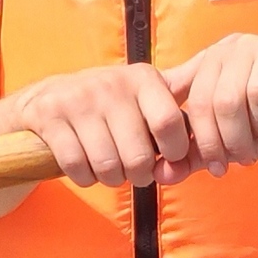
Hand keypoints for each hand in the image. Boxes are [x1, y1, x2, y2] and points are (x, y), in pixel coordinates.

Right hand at [15, 63, 192, 190]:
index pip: (170, 123)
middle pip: (139, 156)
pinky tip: (84, 165)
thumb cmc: (109, 107)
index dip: (173, 153)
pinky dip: (84, 177)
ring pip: (107, 166)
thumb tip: (212, 144)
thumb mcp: (145, 98)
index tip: (166, 158)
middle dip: (138, 175)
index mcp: (143, 78)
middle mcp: (111, 83)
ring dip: (110, 179)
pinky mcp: (49, 115)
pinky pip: (76, 167)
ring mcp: (78, 98)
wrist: (45, 98)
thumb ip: (180, 118)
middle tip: (132, 170)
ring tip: (108, 167)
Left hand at [160, 35, 257, 176]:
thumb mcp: (225, 134)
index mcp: (215, 57)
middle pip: (227, 99)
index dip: (206, 139)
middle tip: (248, 158)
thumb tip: (163, 175)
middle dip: (236, 140)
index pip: (199, 99)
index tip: (218, 167)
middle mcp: (242, 44)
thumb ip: (195, 150)